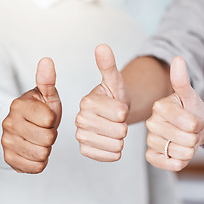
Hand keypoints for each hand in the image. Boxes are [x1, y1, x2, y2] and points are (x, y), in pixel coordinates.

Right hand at [1, 57, 61, 173]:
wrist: (23, 130)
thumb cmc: (39, 111)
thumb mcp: (46, 95)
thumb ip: (47, 80)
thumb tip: (47, 60)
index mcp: (18, 105)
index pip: (49, 121)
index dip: (53, 121)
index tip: (46, 118)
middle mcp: (8, 124)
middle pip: (47, 139)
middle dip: (50, 136)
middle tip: (43, 131)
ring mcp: (7, 142)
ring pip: (42, 154)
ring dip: (46, 149)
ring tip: (39, 140)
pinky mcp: (9, 159)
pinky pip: (36, 167)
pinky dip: (40, 161)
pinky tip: (35, 151)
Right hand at [75, 44, 129, 161]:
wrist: (110, 115)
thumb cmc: (114, 97)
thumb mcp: (115, 81)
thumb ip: (108, 65)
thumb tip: (102, 46)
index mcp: (86, 101)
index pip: (119, 114)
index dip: (125, 112)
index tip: (120, 109)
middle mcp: (79, 118)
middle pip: (118, 131)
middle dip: (124, 127)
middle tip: (118, 122)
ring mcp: (80, 135)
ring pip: (115, 145)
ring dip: (121, 139)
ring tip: (115, 131)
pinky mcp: (84, 150)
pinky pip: (109, 156)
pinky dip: (115, 152)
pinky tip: (112, 142)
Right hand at [145, 57, 203, 170]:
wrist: (191, 129)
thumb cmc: (191, 111)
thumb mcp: (190, 96)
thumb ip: (181, 80)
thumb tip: (177, 59)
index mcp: (159, 107)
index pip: (189, 123)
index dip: (198, 124)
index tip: (194, 120)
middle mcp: (150, 123)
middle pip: (186, 139)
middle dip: (195, 138)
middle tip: (190, 132)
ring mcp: (150, 140)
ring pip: (180, 153)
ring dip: (189, 150)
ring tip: (184, 141)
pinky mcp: (151, 156)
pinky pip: (170, 164)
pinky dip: (179, 161)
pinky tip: (178, 152)